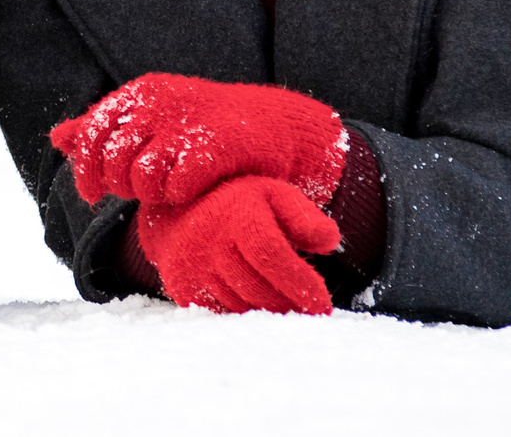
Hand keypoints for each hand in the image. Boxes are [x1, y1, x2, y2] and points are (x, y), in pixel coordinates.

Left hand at [50, 74, 346, 208]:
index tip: (94, 194)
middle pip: (113, 161)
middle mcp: (159, 103)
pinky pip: (174, 186)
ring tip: (164, 191)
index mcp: (140, 93)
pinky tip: (187, 191)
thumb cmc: (202, 127)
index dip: (86, 170)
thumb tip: (56, 138)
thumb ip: (103, 130)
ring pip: (140, 177)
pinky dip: (176, 196)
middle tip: (140, 192)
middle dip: (120, 186)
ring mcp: (186, 123)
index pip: (92, 135)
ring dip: (149, 194)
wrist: (270, 125)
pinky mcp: (214, 147)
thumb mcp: (151, 121)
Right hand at [133, 176, 340, 314]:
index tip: (324, 306)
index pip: (271, 255)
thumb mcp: (274, 196)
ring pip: (241, 305)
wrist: (179, 209)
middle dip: (290, 305)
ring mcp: (192, 266)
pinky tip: (259, 307)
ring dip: (269, 312)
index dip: (300, 283)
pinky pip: (221, 313)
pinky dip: (243, 314)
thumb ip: (304, 217)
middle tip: (311, 314)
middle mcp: (210, 240)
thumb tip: (331, 242)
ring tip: (289, 310)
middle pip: (258, 288)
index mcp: (237, 215)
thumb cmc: (239, 204)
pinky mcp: (182, 287)